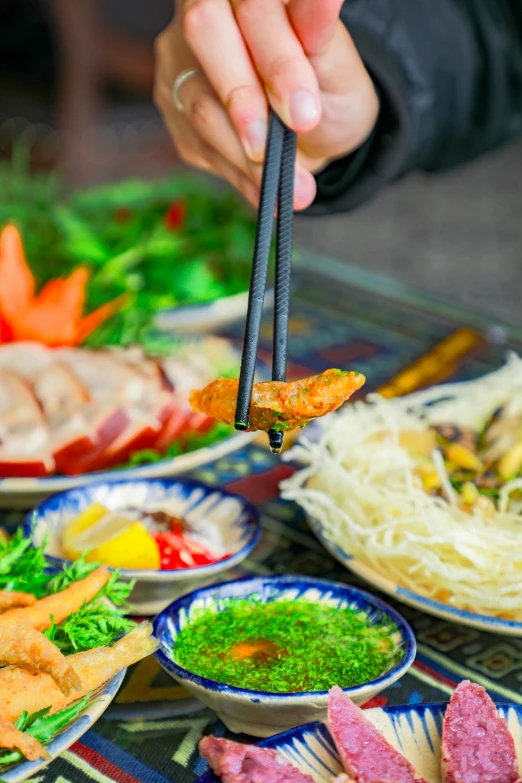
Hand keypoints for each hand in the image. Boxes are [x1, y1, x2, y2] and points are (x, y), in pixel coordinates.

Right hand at [154, 0, 378, 209]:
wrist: (314, 124)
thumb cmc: (326, 82)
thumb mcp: (337, 60)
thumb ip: (320, 34)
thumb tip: (325, 1)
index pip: (250, 5)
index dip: (276, 58)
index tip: (305, 112)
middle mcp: (205, 11)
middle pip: (204, 34)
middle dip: (245, 98)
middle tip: (278, 148)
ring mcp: (181, 60)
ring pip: (199, 102)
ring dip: (249, 155)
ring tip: (298, 190)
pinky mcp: (175, 108)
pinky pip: (201, 145)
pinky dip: (243, 177)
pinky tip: (275, 195)